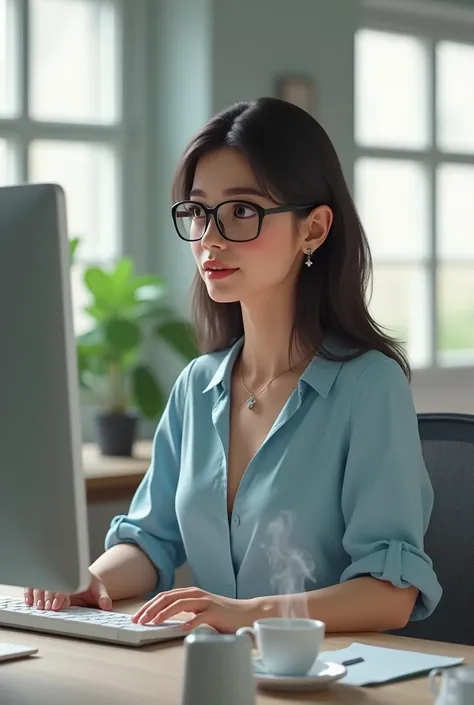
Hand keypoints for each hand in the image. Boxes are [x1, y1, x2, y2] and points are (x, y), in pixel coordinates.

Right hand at [24, 570, 111, 611]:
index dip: (60, 595)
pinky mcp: (45, 582)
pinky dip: (30, 591)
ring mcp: (52, 578)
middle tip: (46, 608)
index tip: (57, 605)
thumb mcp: (99, 589)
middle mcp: (61, 575)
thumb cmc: (90, 585)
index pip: (65, 585)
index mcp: (75, 575)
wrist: (84, 579)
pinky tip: (29, 600)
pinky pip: (34, 584)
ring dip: (38, 595)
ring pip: (41, 584)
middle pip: (52, 585)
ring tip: (38, 606)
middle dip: (48, 597)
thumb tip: (107, 605)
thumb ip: (103, 597)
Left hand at [131, 587, 261, 632]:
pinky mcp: (215, 611)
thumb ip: (184, 611)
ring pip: (180, 603)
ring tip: (153, 622)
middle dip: (151, 608)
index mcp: (189, 593)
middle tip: (139, 620)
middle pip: (168, 597)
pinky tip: (181, 628)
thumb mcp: (198, 611)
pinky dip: (189, 621)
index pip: (164, 596)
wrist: (245, 613)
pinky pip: (200, 616)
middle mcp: (195, 594)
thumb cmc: (221, 615)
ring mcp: (205, 601)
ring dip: (165, 613)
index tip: (137, 616)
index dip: (148, 605)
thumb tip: (164, 618)